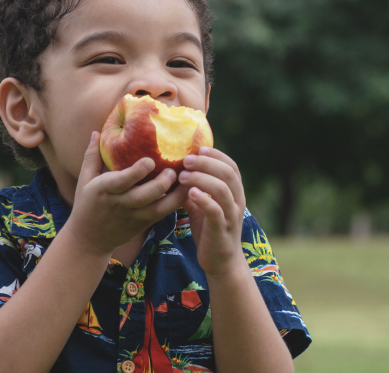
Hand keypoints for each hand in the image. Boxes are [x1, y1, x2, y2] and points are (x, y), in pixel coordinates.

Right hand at [66, 131, 189, 254]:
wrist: (89, 239)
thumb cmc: (86, 205)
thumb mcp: (84, 180)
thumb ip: (91, 156)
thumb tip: (96, 132)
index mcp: (104, 190)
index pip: (122, 181)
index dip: (137, 171)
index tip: (150, 160)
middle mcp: (120, 204)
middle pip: (144, 196)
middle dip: (162, 183)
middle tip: (174, 170)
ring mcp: (134, 216)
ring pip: (159, 208)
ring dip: (175, 195)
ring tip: (187, 180)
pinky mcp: (143, 224)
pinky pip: (163, 214)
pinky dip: (176, 203)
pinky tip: (186, 190)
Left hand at [178, 147, 247, 276]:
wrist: (221, 263)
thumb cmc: (210, 232)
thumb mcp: (201, 207)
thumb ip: (193, 190)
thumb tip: (175, 173)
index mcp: (234, 194)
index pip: (231, 166)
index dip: (216, 155)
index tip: (198, 149)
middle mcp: (237, 202)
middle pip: (228, 173)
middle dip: (206, 163)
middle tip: (185, 160)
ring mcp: (231, 216)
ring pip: (222, 189)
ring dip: (201, 178)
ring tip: (182, 176)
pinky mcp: (222, 230)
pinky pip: (216, 211)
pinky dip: (203, 199)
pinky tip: (189, 193)